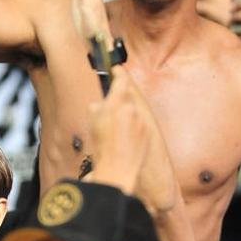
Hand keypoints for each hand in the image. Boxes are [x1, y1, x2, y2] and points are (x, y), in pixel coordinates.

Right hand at [87, 68, 148, 194]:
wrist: (117, 171)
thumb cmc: (102, 149)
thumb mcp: (93, 123)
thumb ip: (97, 108)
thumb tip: (100, 104)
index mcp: (117, 104)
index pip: (121, 80)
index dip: (118, 73)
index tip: (115, 69)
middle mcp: (132, 109)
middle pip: (128, 95)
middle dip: (119, 96)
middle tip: (111, 101)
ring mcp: (141, 121)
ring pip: (132, 109)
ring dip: (125, 112)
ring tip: (114, 126)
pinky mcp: (147, 131)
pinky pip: (138, 121)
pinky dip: (131, 124)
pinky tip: (123, 135)